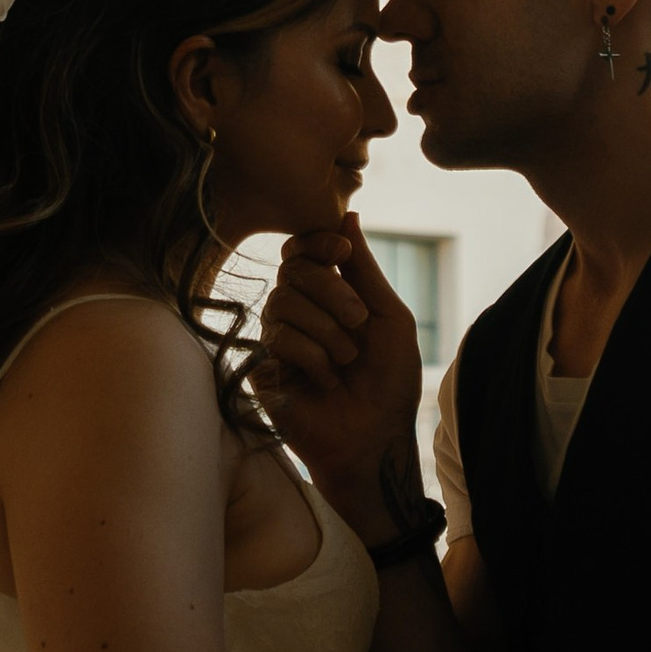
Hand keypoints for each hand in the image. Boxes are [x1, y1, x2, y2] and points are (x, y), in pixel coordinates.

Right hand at [256, 223, 422, 528]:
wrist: (377, 437)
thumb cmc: (389, 382)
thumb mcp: (389, 318)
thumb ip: (365, 269)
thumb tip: (348, 214)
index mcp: (326, 296)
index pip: (302, 250)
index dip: (317, 242)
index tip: (341, 249)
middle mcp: (296, 313)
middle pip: (291, 269)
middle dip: (333, 292)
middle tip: (359, 324)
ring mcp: (276, 341)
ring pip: (282, 302)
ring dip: (326, 330)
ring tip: (346, 360)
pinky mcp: (262, 370)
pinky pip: (277, 340)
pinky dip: (312, 357)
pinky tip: (326, 381)